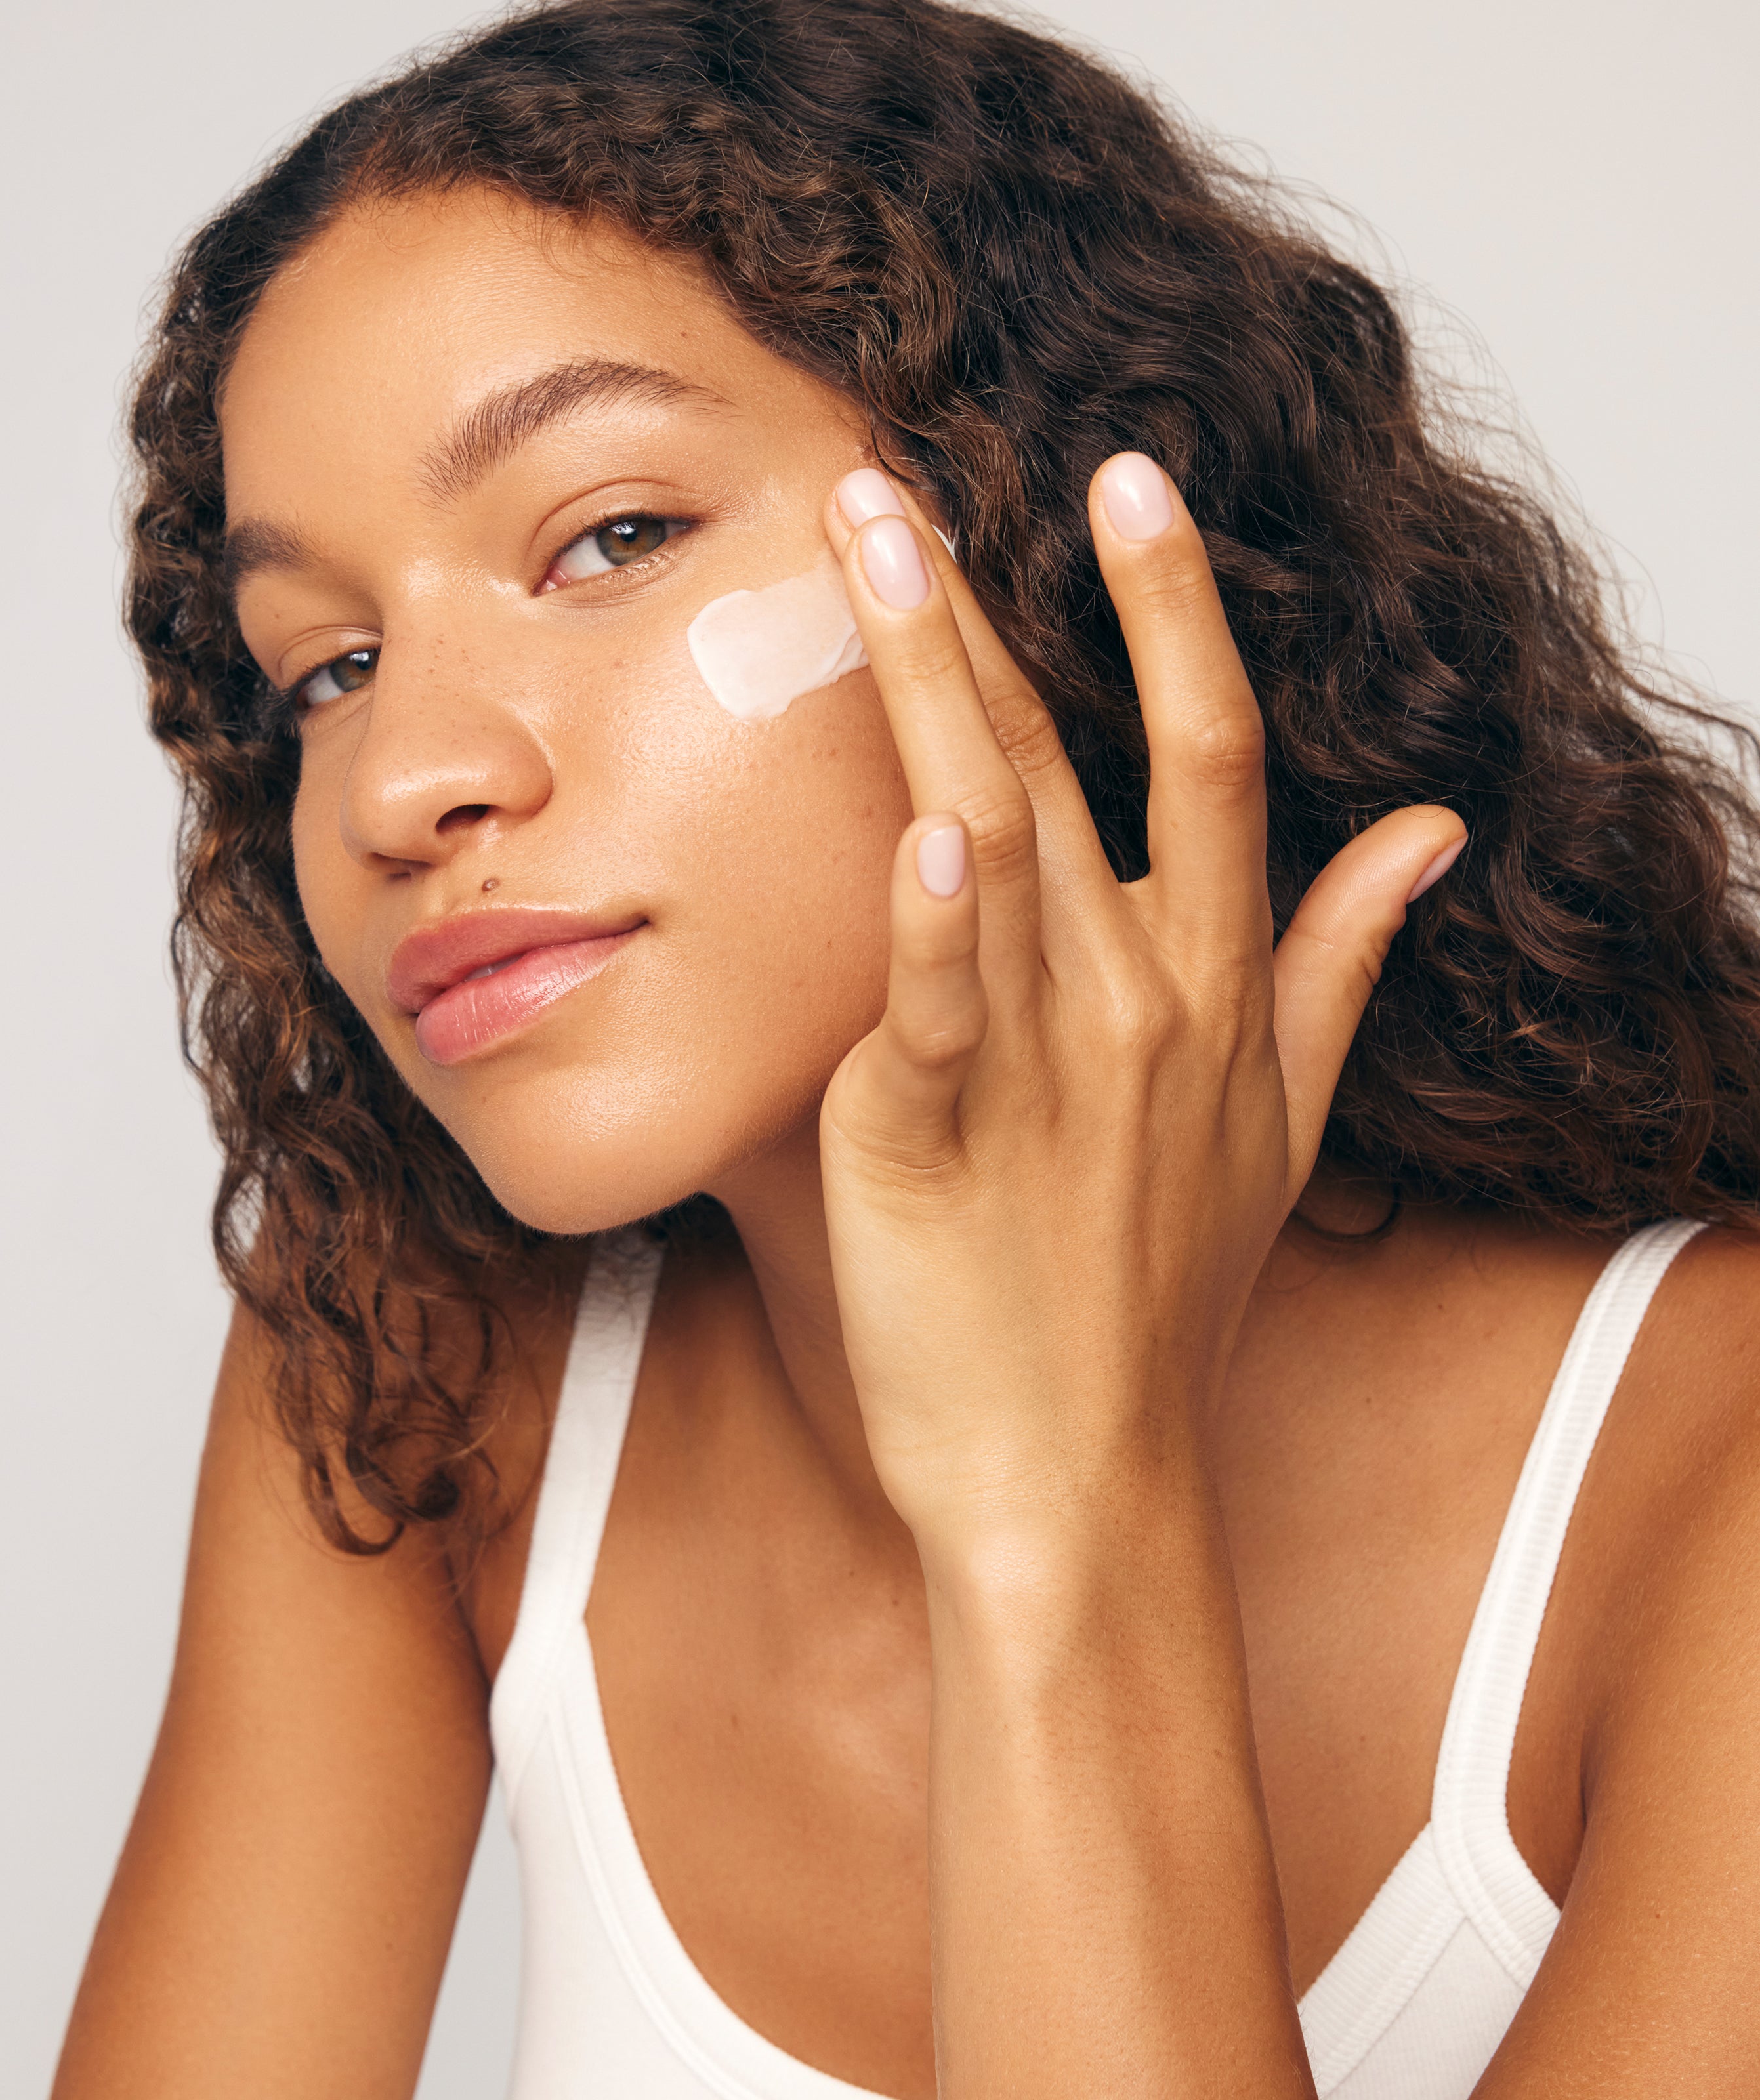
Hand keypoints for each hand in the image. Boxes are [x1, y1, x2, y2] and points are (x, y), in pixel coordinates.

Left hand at [817, 458, 1464, 1558]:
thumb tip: (1425, 832)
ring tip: (870, 547)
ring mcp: (1038, 1068)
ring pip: (992, 837)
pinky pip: (934, 1011)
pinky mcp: (930, 1140)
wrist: (1082, 1469)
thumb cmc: (1162, 1292)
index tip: (1126, 485)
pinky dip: (931, 918)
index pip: (1211, 754)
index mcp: (1212, 985)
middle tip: (900, 474)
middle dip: (988, 606)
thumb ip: (1345, 963)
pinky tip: (922, 820)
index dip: (1172, 611)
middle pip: (1072, 762)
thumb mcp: (1288, 1122)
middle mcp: (1136, 1002)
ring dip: (933, 685)